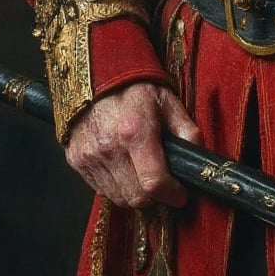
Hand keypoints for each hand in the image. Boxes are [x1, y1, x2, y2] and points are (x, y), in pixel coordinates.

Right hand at [65, 82, 201, 208]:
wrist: (97, 77)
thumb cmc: (136, 88)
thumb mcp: (169, 102)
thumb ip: (187, 132)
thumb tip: (198, 161)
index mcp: (135, 131)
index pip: (154, 182)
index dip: (172, 194)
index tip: (181, 195)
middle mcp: (109, 147)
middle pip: (136, 197)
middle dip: (155, 197)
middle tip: (163, 183)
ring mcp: (90, 156)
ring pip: (119, 198)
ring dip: (135, 193)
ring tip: (143, 173)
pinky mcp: (77, 161)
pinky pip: (101, 190)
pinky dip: (116, 187)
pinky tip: (124, 168)